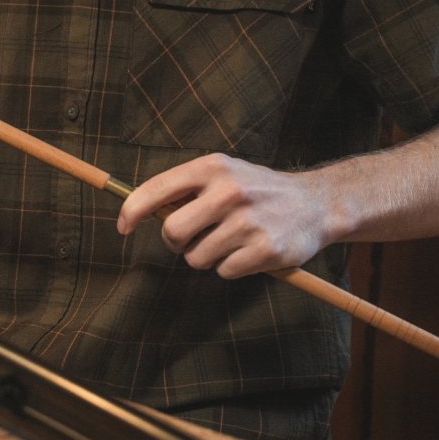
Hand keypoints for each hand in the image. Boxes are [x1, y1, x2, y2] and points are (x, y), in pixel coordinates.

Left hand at [116, 154, 332, 278]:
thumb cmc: (258, 190)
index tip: (123, 227)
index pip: (156, 190)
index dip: (132, 211)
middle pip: (172, 232)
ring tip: (230, 240)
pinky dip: (230, 267)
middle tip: (193, 238)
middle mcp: (228, 191)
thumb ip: (187, 188)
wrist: (315, 203)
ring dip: (207, 256)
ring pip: (196, 257)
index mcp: (213, 167)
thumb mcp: (225, 173)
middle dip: (177, 243)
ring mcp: (247, 221)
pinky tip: (248, 250)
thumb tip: (140, 211)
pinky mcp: (264, 250)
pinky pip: (223, 272)